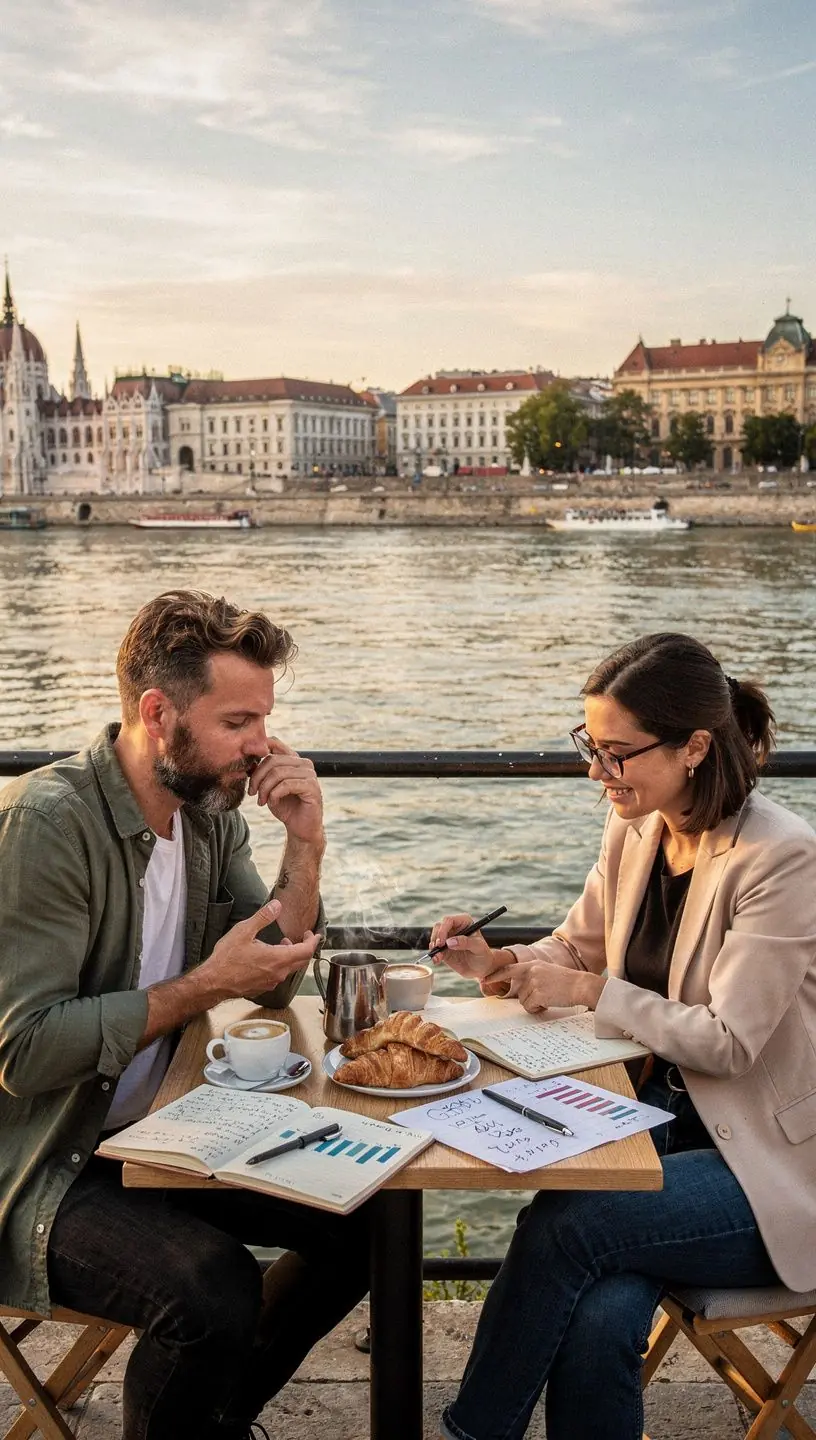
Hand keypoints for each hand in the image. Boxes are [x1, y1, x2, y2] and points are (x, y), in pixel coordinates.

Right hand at [201, 899, 320, 998]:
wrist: (213, 983)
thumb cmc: (227, 959)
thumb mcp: (244, 931)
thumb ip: (263, 917)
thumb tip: (277, 905)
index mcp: (278, 958)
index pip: (306, 951)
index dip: (313, 941)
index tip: (314, 934)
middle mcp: (278, 973)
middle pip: (301, 961)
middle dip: (304, 947)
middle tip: (302, 936)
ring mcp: (271, 982)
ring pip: (290, 968)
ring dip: (290, 955)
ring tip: (282, 943)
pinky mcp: (263, 987)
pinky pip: (278, 975)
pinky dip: (280, 964)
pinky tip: (269, 957)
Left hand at [247, 738, 324, 848]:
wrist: (300, 827)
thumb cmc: (285, 806)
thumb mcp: (270, 786)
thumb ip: (263, 772)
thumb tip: (247, 758)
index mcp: (294, 760)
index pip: (274, 744)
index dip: (258, 750)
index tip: (246, 767)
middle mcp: (304, 763)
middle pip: (272, 760)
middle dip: (257, 777)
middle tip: (252, 793)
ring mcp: (310, 774)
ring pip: (278, 773)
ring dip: (264, 789)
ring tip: (261, 801)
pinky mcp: (312, 787)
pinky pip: (286, 785)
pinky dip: (274, 795)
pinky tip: (272, 803)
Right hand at [428, 913, 508, 980]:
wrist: (482, 969)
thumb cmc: (483, 955)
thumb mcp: (479, 948)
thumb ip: (466, 942)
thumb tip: (450, 942)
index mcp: (464, 922)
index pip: (449, 920)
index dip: (443, 929)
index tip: (443, 942)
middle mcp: (454, 928)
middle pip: (439, 927)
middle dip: (436, 937)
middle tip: (438, 947)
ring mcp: (447, 938)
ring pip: (434, 937)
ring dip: (433, 946)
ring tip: (437, 956)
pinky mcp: (443, 949)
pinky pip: (434, 949)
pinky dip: (433, 955)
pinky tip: (437, 960)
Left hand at [489, 959, 605, 1013]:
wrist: (581, 985)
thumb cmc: (567, 982)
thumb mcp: (547, 971)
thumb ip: (533, 976)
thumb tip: (520, 989)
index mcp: (532, 965)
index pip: (509, 969)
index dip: (496, 975)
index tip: (485, 979)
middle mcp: (531, 972)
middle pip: (518, 992)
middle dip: (529, 998)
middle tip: (544, 996)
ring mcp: (534, 982)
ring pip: (523, 1001)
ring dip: (535, 1004)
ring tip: (549, 998)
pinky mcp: (538, 993)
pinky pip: (530, 1007)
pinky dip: (538, 1009)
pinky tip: (549, 1003)